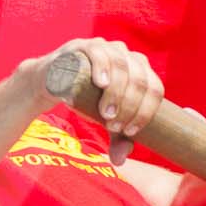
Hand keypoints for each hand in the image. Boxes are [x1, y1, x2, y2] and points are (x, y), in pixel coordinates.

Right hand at [32, 38, 162, 163]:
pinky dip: (102, 68)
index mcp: (142, 70)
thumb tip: (119, 160)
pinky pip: (99, 52)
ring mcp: (108, 47)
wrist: (51, 83)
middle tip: (112, 126)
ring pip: (122, 66)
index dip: (146, 111)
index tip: (130, 131)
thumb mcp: (104, 119)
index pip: (154, 88)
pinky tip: (101, 84)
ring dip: (116, 93)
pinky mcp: (85, 45)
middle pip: (140, 79)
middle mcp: (128, 55)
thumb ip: (117, 137)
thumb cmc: (85, 99)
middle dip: (129, 106)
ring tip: (105, 113)